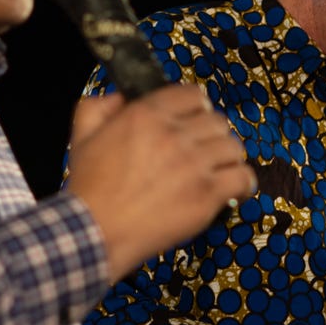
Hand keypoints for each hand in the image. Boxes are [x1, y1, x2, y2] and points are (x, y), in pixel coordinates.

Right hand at [65, 83, 255, 281]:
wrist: (96, 230)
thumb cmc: (89, 186)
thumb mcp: (82, 135)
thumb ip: (99, 106)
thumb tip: (120, 97)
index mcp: (146, 114)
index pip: (192, 94)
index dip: (195, 105)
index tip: (194, 117)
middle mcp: (174, 134)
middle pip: (217, 120)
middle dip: (211, 133)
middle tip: (203, 148)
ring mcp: (193, 164)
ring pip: (234, 146)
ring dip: (227, 156)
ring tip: (217, 169)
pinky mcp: (207, 195)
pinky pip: (243, 178)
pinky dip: (242, 183)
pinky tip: (231, 189)